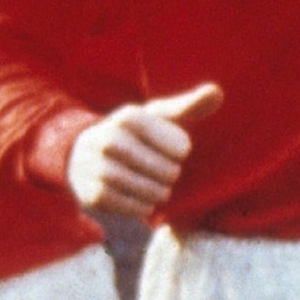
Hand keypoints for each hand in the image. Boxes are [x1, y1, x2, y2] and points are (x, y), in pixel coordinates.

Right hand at [70, 79, 220, 220]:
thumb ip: (188, 106)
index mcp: (129, 117)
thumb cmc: (134, 136)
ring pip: (148, 190)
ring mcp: (96, 167)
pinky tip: (142, 199)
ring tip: (158, 188)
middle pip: (164, 170)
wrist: (82, 157)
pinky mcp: (92, 194)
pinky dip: (142, 207)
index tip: (174, 151)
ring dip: (159, 193)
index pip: (178, 146)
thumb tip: (217, 92)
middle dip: (170, 175)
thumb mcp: (158, 118)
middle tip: (166, 173)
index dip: (180, 152)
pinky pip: (130, 207)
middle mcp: (108, 139)